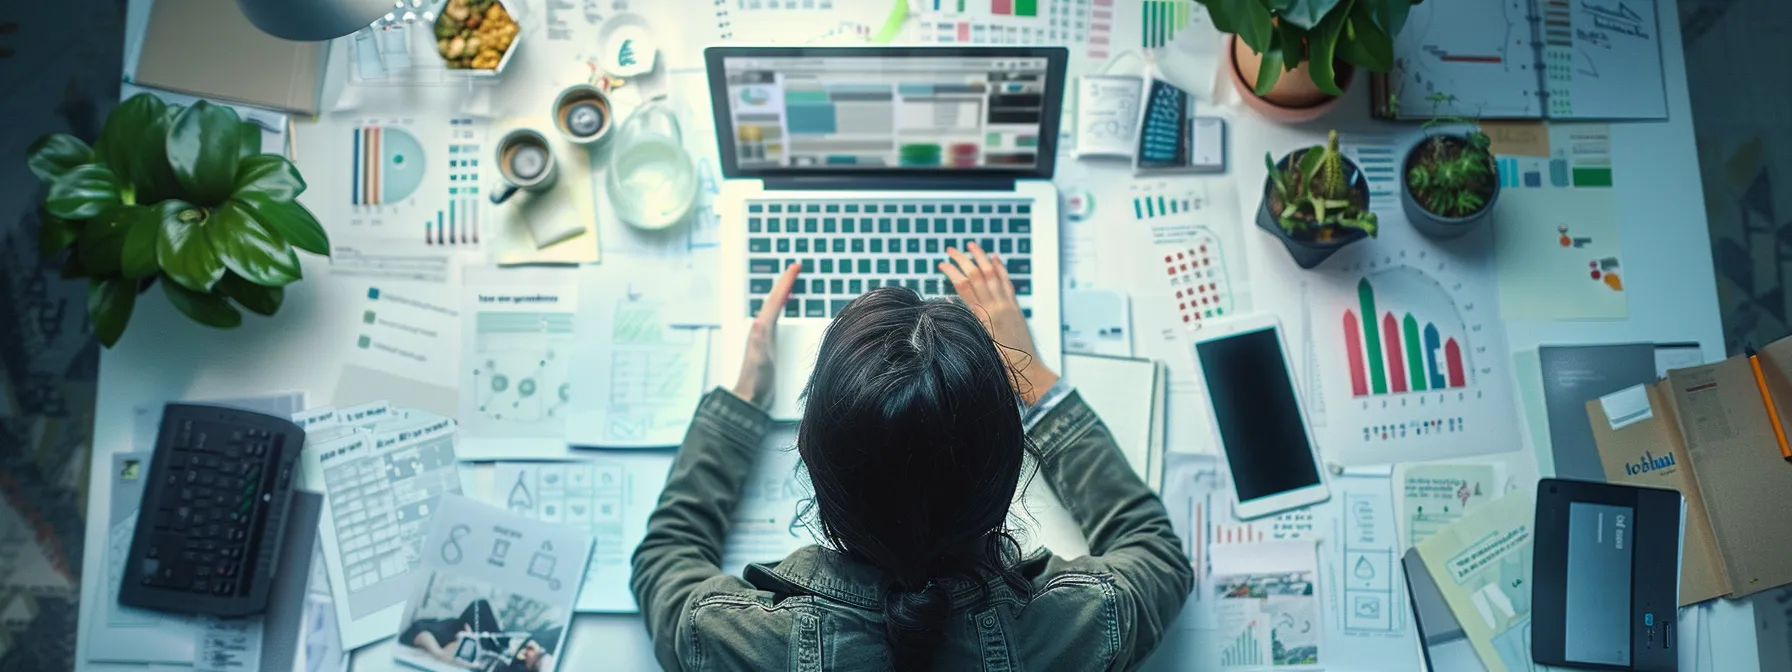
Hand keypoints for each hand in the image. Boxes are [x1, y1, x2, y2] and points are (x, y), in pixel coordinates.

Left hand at [732, 262, 801, 408]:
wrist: (749, 400)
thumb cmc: (755, 383)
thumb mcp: (759, 362)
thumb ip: (758, 343)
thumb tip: (757, 322)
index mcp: (761, 329)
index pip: (775, 300)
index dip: (786, 282)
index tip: (795, 266)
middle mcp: (761, 329)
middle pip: (774, 299)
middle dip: (785, 282)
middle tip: (796, 268)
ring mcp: (765, 336)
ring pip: (775, 308)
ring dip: (783, 293)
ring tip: (791, 283)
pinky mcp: (769, 344)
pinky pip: (777, 318)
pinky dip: (782, 309)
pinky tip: (786, 310)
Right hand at [939, 242, 1057, 403]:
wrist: (1027, 371)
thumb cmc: (1000, 364)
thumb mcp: (978, 343)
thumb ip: (966, 321)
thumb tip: (949, 302)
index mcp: (983, 317)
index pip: (964, 287)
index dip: (952, 272)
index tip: (941, 264)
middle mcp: (996, 307)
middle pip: (977, 275)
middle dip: (963, 260)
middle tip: (951, 249)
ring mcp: (1007, 305)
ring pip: (993, 274)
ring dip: (981, 257)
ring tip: (972, 245)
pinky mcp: (1016, 308)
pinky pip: (1007, 282)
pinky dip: (1001, 268)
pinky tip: (995, 258)